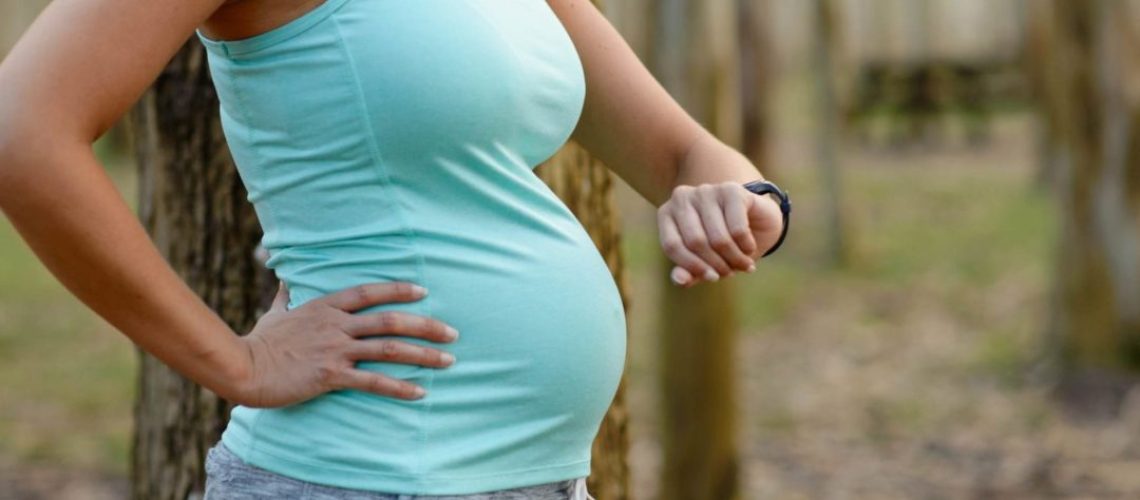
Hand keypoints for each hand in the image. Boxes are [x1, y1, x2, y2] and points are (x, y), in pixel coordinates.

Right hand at [231, 281, 457, 407]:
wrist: (244, 368)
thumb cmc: (260, 342)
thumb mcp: (276, 312)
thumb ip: (287, 296)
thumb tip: (285, 277)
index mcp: (326, 306)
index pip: (369, 292)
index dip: (398, 290)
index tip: (424, 290)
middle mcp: (336, 325)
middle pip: (391, 320)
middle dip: (426, 325)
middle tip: (453, 333)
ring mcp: (335, 349)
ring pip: (389, 349)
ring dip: (423, 355)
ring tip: (448, 361)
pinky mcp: (331, 375)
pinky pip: (373, 381)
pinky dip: (400, 387)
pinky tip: (420, 392)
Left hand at [657, 181, 783, 286]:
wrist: (756, 221)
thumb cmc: (722, 242)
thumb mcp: (704, 261)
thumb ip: (689, 272)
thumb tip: (680, 281)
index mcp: (667, 213)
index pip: (672, 245)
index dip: (692, 267)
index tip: (711, 278)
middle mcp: (682, 197)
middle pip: (696, 242)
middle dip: (717, 265)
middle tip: (731, 273)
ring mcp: (706, 191)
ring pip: (719, 238)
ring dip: (734, 259)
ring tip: (743, 265)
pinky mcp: (731, 190)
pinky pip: (738, 230)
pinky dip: (746, 246)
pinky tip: (749, 248)